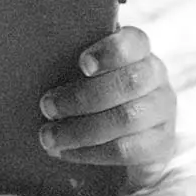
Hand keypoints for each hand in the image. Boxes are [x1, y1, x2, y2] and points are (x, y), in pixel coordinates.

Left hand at [37, 26, 175, 191]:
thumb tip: (32, 57)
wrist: (122, 137)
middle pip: (130, 83)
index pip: (134, 42)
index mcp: (138, 51)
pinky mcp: (161, 144)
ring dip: (80, 130)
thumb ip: (69, 63)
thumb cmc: (91, 93)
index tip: (82, 64)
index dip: (110, 51)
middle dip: (82, 97)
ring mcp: (163, 111)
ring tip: (48, 136)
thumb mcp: (82, 73)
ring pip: (127, 119)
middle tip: (46, 107)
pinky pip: (128, 150)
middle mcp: (156, 77)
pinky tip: (67, 152)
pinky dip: (91, 153)